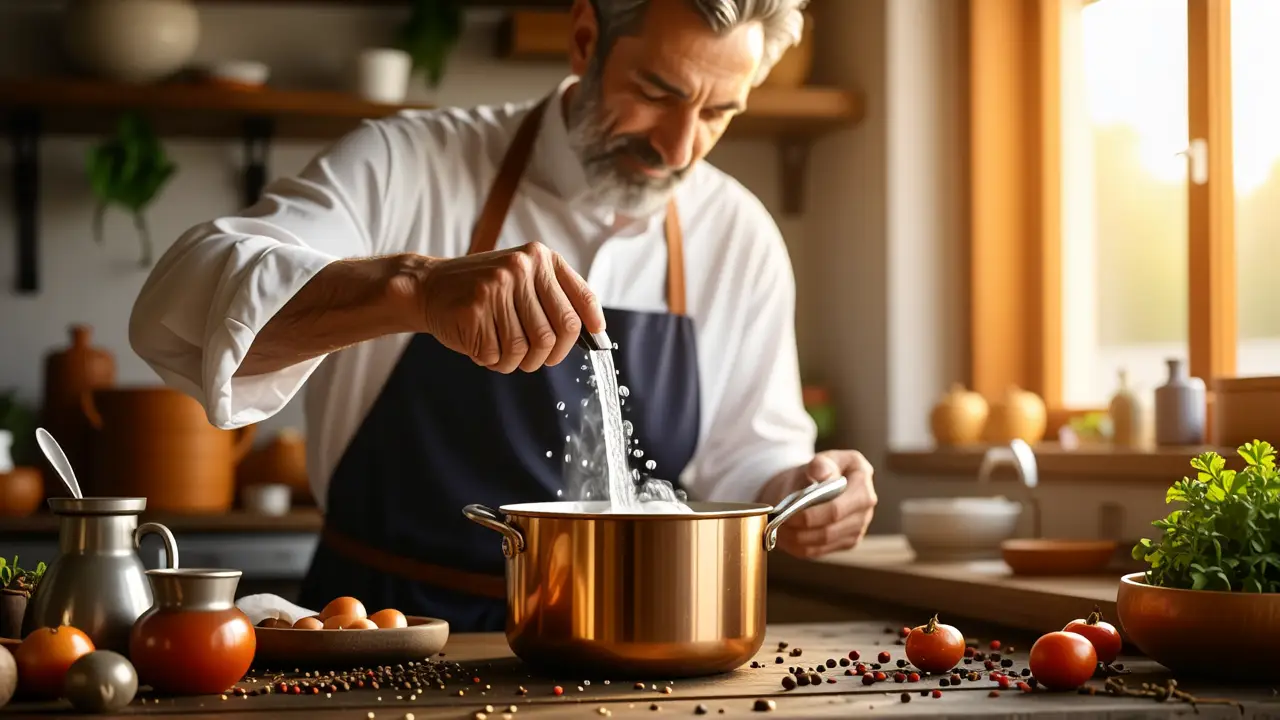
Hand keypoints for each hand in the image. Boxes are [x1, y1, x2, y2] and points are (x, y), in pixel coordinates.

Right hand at [420, 242, 605, 372]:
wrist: (428, 286)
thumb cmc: (483, 290)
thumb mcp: (522, 277)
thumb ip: (554, 295)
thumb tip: (595, 331)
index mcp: (539, 258)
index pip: (579, 300)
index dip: (590, 327)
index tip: (595, 341)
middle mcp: (520, 268)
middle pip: (557, 331)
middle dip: (550, 355)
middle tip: (537, 359)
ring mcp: (496, 288)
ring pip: (527, 348)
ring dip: (519, 362)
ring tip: (505, 354)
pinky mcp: (473, 311)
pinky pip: (499, 355)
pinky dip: (495, 362)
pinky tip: (484, 348)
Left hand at [756, 450, 876, 557]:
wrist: (817, 482)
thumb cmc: (819, 469)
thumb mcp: (820, 459)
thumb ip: (820, 464)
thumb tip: (821, 472)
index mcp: (862, 478)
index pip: (836, 508)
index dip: (810, 515)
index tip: (788, 513)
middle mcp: (866, 506)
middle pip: (829, 529)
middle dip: (800, 528)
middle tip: (778, 523)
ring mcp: (859, 526)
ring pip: (822, 542)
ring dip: (796, 538)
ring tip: (777, 528)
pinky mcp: (848, 541)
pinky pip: (819, 550)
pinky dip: (797, 545)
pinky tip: (785, 535)